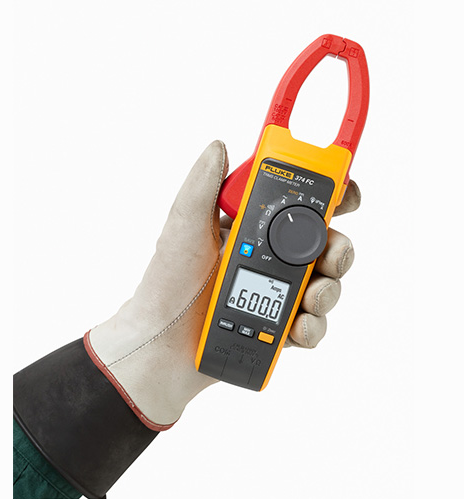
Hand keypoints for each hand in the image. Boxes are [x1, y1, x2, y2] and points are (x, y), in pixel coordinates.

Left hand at [86, 140, 359, 429]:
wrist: (161, 346)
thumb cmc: (167, 285)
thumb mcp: (184, 227)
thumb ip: (203, 185)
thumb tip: (218, 145)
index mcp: (248, 230)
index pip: (296, 205)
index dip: (327, 197)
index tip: (344, 196)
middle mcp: (265, 258)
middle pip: (322, 246)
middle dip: (339, 249)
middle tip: (332, 259)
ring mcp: (273, 294)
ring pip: (324, 285)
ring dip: (329, 290)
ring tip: (312, 299)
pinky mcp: (276, 328)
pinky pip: (310, 324)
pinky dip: (313, 326)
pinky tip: (300, 327)